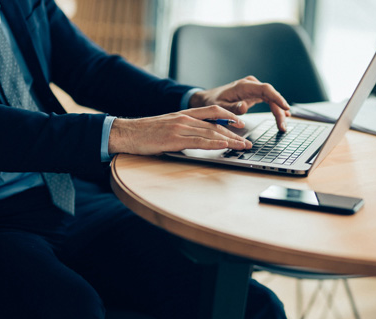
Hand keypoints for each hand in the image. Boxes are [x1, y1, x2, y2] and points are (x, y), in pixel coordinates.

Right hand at [109, 106, 251, 154]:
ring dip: (230, 141)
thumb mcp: (168, 127)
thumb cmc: (146, 132)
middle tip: (248, 141)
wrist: (127, 133)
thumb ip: (184, 131)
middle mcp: (185, 118)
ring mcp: (180, 128)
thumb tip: (198, 140)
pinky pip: (200, 141)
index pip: (213, 113)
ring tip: (243, 147)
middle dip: (235, 133)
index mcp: (184, 114)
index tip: (241, 124)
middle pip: (216, 124)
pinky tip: (225, 146)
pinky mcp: (175, 139)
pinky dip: (215, 144)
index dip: (229, 117)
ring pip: (211, 133)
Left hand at [188, 76, 290, 130]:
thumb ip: (232, 107)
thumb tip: (245, 107)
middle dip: (279, 111)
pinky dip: (275, 108)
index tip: (286, 107)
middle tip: (282, 127)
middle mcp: (251, 85)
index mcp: (244, 86)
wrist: (208, 99)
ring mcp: (253, 89)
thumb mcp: (219, 107)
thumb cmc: (212, 102)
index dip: (277, 98)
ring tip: (283, 126)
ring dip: (278, 112)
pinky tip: (283, 116)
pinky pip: (268, 100)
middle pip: (271, 96)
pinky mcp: (254, 94)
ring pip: (271, 99)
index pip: (266, 89)